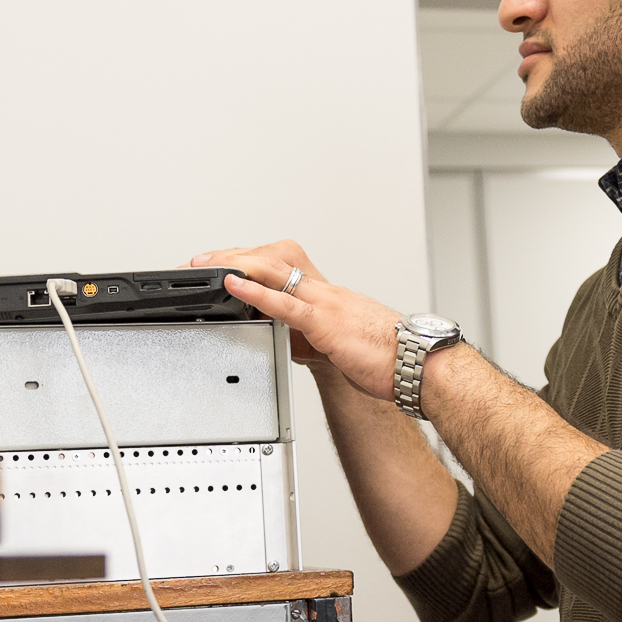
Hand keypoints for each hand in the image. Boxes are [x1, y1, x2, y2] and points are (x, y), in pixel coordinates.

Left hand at [188, 241, 404, 400]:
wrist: (420, 365)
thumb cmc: (390, 357)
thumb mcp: (344, 340)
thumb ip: (318, 334)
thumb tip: (296, 338)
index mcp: (329, 295)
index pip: (281, 266)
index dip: (247, 261)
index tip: (221, 262)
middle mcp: (326, 291)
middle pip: (272, 260)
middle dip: (233, 256)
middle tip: (201, 259)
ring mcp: (327, 304)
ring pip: (276, 271)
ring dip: (237, 264)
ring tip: (207, 264)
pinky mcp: (328, 325)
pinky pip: (287, 303)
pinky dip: (256, 291)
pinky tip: (234, 284)